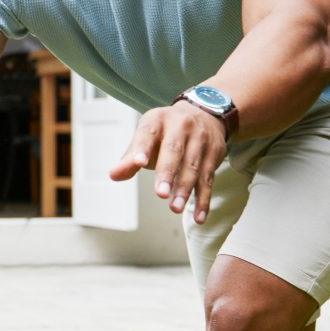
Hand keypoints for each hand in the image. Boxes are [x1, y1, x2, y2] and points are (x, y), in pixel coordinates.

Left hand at [110, 102, 228, 221]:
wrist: (204, 113)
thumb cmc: (166, 132)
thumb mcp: (146, 137)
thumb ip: (130, 157)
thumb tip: (114, 175)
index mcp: (158, 120)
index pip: (148, 133)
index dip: (143, 148)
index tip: (138, 163)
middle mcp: (181, 126)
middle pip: (174, 151)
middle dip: (167, 173)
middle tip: (160, 194)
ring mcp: (201, 139)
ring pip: (193, 166)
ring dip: (184, 189)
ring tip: (175, 208)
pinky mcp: (215, 153)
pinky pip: (208, 179)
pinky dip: (203, 199)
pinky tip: (198, 216)